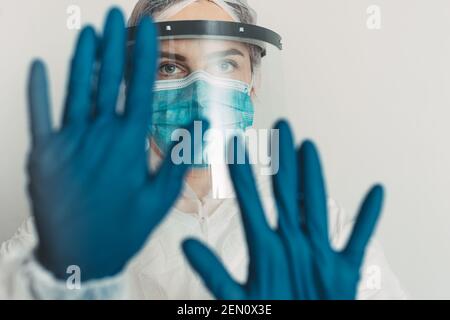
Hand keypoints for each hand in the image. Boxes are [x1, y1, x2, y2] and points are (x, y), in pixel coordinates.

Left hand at [27, 9, 191, 280]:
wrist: (79, 257)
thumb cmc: (122, 228)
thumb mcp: (161, 199)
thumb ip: (179, 159)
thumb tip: (199, 126)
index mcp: (129, 144)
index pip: (140, 87)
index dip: (144, 54)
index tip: (148, 30)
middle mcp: (99, 135)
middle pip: (108, 79)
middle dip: (113, 44)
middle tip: (115, 16)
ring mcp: (68, 142)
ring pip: (76, 89)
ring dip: (82, 58)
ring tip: (89, 32)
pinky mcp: (43, 153)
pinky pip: (39, 115)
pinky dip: (37, 90)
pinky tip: (38, 68)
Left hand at [183, 120, 383, 299]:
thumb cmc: (271, 318)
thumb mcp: (237, 300)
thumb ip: (214, 272)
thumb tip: (185, 245)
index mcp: (264, 249)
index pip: (250, 203)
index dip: (242, 174)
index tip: (234, 144)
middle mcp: (291, 243)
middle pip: (286, 193)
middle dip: (282, 160)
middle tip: (280, 126)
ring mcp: (318, 254)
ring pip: (317, 206)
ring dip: (315, 176)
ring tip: (310, 147)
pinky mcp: (344, 270)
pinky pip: (359, 239)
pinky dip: (368, 218)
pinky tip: (376, 192)